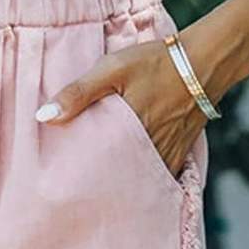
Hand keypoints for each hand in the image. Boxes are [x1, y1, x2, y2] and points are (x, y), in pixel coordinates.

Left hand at [35, 27, 212, 178]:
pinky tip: (129, 175)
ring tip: (97, 184)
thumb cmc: (155, 63)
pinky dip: (143, 176)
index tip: (60, 178)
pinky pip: (158, 173)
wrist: (204, 61)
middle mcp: (149, 150)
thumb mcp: (111, 70)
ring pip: (138, 177)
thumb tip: (44, 116)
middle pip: (117, 176)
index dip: (77, 174)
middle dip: (97, 182)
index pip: (95, 166)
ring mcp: (167, 153)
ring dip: (120, 180)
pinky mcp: (179, 152)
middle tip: (74, 188)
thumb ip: (78, 93)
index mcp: (128, 133)